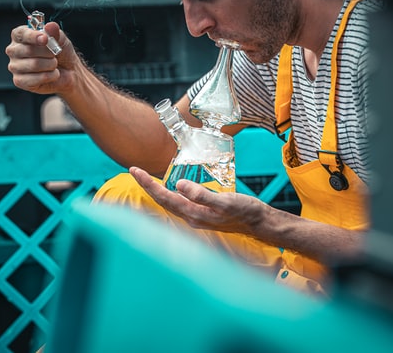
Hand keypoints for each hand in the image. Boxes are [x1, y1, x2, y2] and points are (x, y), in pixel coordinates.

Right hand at [5, 22, 81, 94]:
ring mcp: (14, 66)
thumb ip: (55, 32)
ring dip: (50, 65)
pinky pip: (34, 79)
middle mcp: (14, 50)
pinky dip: (49, 76)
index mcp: (20, 36)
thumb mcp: (61, 39)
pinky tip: (52, 74)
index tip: (45, 39)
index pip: (20, 34)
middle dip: (47, 53)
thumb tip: (50, 26)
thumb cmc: (61, 53)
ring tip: (54, 64)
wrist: (69, 72)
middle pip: (28, 50)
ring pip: (33, 64)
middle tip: (55, 54)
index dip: (33, 36)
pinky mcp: (19, 81)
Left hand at [129, 166, 267, 235]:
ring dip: (156, 190)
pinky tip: (170, 188)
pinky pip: (178, 202)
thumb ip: (202, 195)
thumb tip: (179, 185)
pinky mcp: (201, 214)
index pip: (164, 197)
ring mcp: (195, 217)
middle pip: (162, 200)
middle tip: (134, 170)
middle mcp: (190, 217)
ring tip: (145, 178)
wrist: (258, 223)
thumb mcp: (225, 201)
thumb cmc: (244, 212)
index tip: (135, 170)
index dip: (148, 184)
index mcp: (192, 214)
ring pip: (169, 202)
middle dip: (147, 185)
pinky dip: (169, 193)